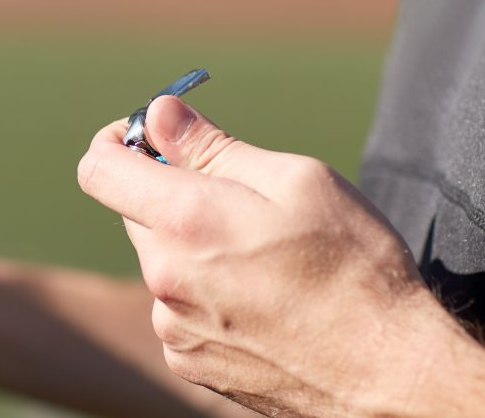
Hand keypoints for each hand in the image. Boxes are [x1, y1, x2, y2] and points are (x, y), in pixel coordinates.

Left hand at [76, 96, 484, 416]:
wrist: (385, 371)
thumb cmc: (353, 265)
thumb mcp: (296, 180)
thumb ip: (212, 145)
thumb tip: (158, 114)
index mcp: (185, 219)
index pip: (99, 168)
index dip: (117, 141)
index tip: (150, 138)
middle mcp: (163, 275)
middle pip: (135, 212)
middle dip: (172, 193)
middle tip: (239, 199)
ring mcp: (171, 324)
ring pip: (160, 261)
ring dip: (192, 247)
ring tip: (262, 258)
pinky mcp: (186, 361)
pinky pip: (176, 307)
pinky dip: (203, 293)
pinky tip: (260, 300)